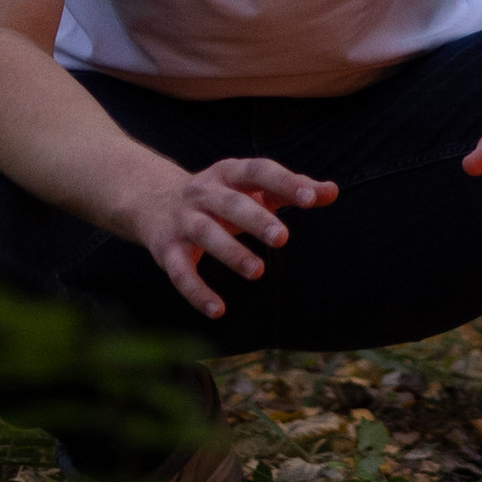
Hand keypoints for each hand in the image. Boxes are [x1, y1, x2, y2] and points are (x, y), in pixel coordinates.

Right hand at [119, 157, 334, 318]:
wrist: (150, 199)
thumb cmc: (218, 196)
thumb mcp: (250, 187)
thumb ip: (290, 189)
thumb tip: (332, 191)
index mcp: (228, 173)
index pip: (258, 170)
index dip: (284, 182)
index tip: (311, 199)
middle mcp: (203, 193)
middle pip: (230, 203)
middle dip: (255, 219)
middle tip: (283, 238)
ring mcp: (183, 221)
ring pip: (205, 234)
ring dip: (230, 252)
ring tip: (257, 272)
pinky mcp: (167, 250)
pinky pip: (179, 272)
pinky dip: (196, 292)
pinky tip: (218, 310)